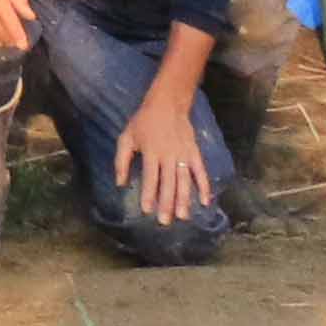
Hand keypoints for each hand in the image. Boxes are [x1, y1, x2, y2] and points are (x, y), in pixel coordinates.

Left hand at [114, 87, 218, 228]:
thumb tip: (120, 184)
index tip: (147, 210)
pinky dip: (204, 186)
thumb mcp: (126, 137)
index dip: (148, 193)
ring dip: (184, 199)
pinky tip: (205, 201)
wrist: (167, 104)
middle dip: (166, 203)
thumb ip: (121, 161)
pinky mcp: (194, 152)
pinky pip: (200, 171)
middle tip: (165, 222)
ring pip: (184, 180)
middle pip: (168, 183)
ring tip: (183, 217)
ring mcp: (183, 154)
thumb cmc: (143, 122)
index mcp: (151, 152)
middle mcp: (168, 155)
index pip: (150, 177)